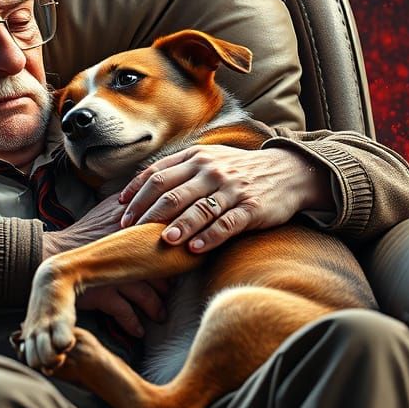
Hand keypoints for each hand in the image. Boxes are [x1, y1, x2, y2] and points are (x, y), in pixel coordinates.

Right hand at [42, 194, 171, 336]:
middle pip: (161, 272)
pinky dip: (133, 324)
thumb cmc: (83, 233)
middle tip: (174, 291)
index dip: (178, 255)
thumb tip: (158, 196)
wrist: (51, 256)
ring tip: (160, 315)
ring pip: (147, 296)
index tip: (185, 263)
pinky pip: (125, 313)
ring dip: (156, 307)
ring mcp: (115, 276)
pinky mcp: (103, 294)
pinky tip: (139, 330)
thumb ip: (134, 202)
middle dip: (169, 284)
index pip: (166, 243)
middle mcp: (127, 254)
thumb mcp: (109, 209)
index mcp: (131, 231)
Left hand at [119, 145, 332, 252]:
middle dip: (147, 214)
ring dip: (178, 226)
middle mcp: (210, 170)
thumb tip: (140, 186)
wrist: (287, 172)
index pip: (156, 175)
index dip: (136, 194)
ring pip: (198, 208)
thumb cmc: (238, 170)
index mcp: (195, 158)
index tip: (120, 211)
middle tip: (130, 232)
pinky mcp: (251, 207)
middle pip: (171, 193)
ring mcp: (231, 189)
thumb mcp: (208, 159)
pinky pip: (226, 224)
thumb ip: (178, 169)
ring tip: (163, 241)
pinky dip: (208, 237)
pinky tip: (194, 249)